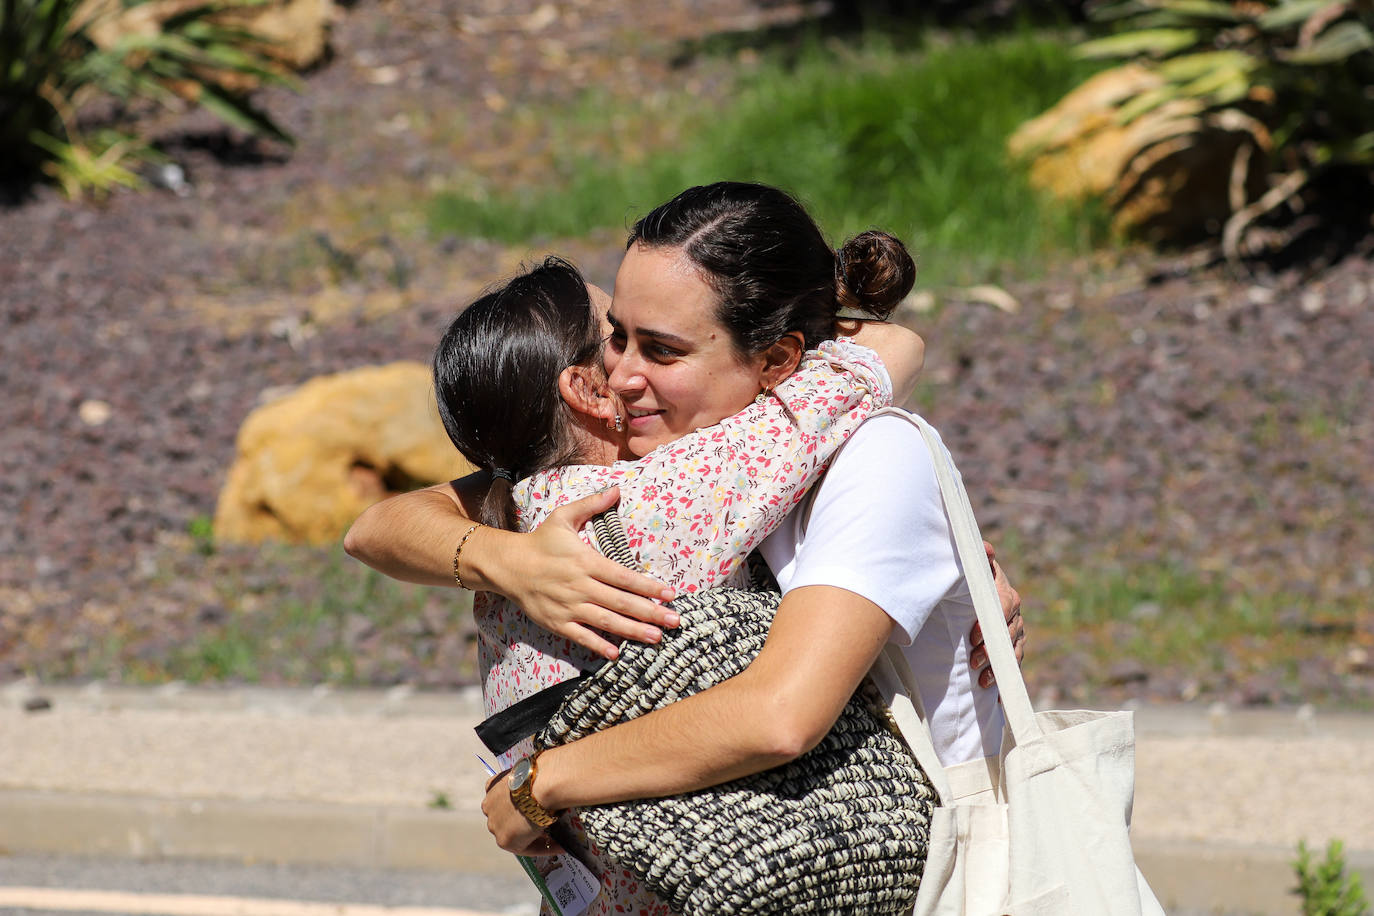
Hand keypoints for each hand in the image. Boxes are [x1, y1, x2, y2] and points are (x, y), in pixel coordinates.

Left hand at [481, 770, 563, 855]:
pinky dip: (544, 847)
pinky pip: (527, 847)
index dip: (521, 805)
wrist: (542, 783)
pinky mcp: (505, 840)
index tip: (538, 807)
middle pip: (507, 818)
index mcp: (493, 786)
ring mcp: (495, 825)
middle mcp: (489, 806)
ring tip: (557, 839)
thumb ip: (533, 782)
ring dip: (535, 836)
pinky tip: (560, 846)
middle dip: (524, 822)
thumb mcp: (533, 773)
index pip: (504, 799)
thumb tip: (550, 780)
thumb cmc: (543, 773)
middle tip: (546, 824)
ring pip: (515, 834)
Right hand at [497, 488, 677, 659]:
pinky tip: (617, 654)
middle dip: (651, 613)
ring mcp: (569, 607)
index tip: (670, 594)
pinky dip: (598, 646)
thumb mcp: (563, 516)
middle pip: (621, 602)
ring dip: (633, 631)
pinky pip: (581, 636)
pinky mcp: (557, 622)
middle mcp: (580, 586)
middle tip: (674, 622)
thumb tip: (616, 489)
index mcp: (586, 562)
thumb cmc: (540, 541)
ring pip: (606, 621)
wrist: (507, 565)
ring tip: (656, 638)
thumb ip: (591, 504)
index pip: (624, 577)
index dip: (649, 586)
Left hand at [968, 541, 1024, 687]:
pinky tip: (996, 697)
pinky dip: (1005, 681)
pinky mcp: (1013, 646)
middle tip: (972, 662)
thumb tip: (986, 549)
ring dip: (998, 668)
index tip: (973, 636)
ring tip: (981, 682)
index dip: (990, 622)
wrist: (975, 588)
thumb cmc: (971, 576)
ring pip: (1012, 652)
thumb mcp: (973, 566)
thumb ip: (978, 557)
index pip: (1003, 607)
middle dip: (990, 650)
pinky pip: (1013, 665)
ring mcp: (1016, 631)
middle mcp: (1015, 613)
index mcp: (1005, 593)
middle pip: (1008, 634)